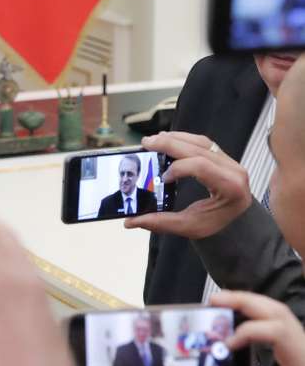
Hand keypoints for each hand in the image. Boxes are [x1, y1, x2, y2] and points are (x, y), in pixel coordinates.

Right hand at [124, 131, 251, 238]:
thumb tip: (129, 222)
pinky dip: (184, 139)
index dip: (178, 167)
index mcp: (230, 187)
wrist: (236, 223)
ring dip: (175, 138)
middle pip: (199, 148)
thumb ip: (161, 222)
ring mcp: (231, 162)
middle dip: (170, 144)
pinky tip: (168, 140)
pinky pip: (204, 143)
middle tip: (146, 143)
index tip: (163, 178)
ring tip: (154, 139)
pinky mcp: (224, 158)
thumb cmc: (215, 224)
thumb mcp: (189, 227)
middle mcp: (234, 171)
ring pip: (201, 142)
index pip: (201, 166)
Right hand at [176, 291, 304, 365]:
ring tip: (220, 302)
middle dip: (244, 302)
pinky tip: (237, 315)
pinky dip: (256, 312)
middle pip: (277, 311)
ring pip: (279, 310)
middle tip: (212, 301)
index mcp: (302, 363)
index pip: (278, 332)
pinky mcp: (300, 347)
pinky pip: (279, 320)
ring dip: (249, 302)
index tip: (224, 345)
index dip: (248, 332)